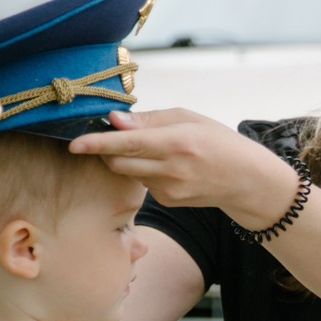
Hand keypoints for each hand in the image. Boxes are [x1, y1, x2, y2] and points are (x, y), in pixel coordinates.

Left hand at [71, 110, 292, 221]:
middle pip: (119, 163)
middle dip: (107, 150)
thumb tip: (114, 120)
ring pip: (129, 172)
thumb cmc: (217, 141)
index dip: (98, 143)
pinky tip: (168, 167)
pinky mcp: (168, 201)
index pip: (128, 143)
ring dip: (127, 159)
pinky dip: (144, 171)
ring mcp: (169, 190)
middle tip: (110, 135)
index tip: (74, 143)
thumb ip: (149, 120)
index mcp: (177, 143)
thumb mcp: (189, 118)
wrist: (246, 180)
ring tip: (153, 149)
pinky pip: (143, 182)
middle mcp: (171, 170)